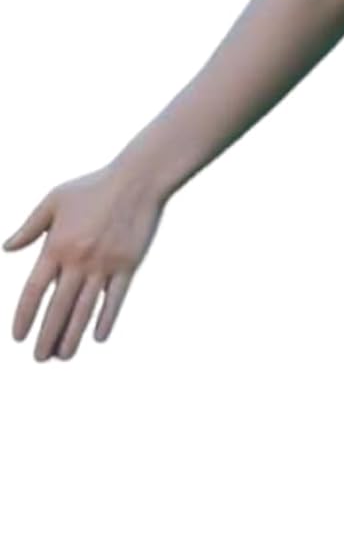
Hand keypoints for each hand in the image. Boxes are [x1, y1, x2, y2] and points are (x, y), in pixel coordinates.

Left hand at [4, 163, 168, 359]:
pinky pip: (114, 299)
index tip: (18, 337)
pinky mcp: (128, 266)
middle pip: (58, 308)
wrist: (137, 181)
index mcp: (56, 247)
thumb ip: (30, 227)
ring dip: (72, 335)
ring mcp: (105, 265)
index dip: (24, 317)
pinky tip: (98, 337)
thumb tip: (8, 248)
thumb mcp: (54, 200)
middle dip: (46, 336)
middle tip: (39, 358)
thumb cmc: (93, 187)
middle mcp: (78, 261)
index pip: (34, 291)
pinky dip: (106, 319)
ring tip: (62, 356)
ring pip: (85, 309)